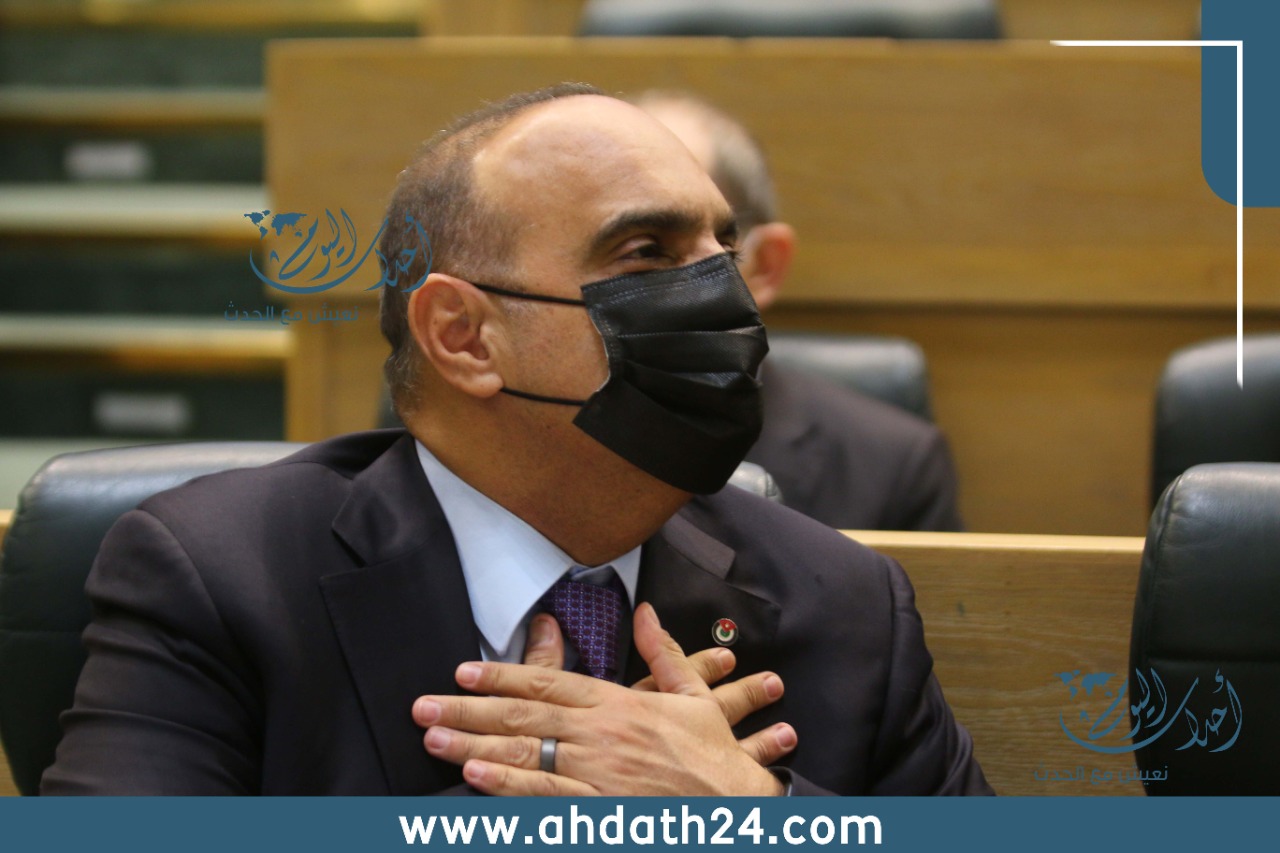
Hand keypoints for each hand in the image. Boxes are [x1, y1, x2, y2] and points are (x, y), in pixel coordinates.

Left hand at [413, 603, 795, 794]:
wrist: (738, 810)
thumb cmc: (714, 757)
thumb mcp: (694, 697)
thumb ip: (664, 653)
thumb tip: (647, 613)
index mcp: (619, 704)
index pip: (549, 683)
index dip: (503, 675)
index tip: (464, 671)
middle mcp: (602, 736)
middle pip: (523, 717)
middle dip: (468, 710)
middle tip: (424, 706)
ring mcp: (598, 776)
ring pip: (525, 756)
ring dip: (473, 746)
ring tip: (434, 739)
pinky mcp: (599, 811)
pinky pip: (547, 797)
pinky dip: (509, 787)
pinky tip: (477, 777)